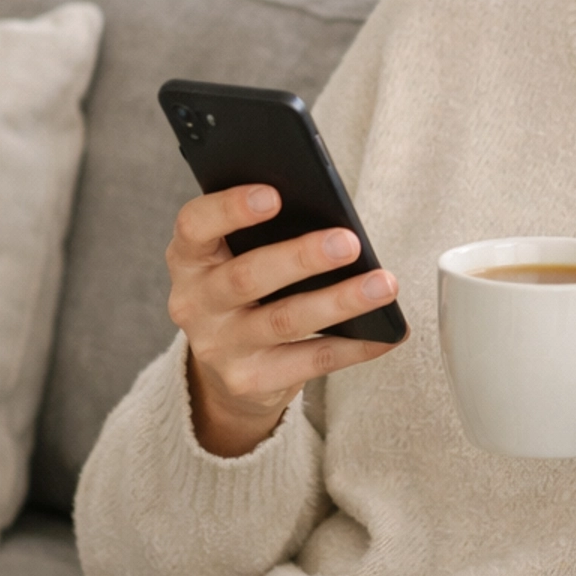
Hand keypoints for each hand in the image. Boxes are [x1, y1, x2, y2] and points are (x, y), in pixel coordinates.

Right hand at [166, 185, 402, 458]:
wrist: (225, 368)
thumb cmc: (245, 289)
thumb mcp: (236, 257)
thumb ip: (263, 235)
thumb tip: (333, 222)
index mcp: (189, 258)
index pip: (195, 226)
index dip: (230, 209)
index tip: (274, 195)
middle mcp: (195, 303)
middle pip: (247, 276)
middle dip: (301, 257)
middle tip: (348, 242)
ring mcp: (219, 347)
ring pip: (286, 320)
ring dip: (340, 301)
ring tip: (383, 284)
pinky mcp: (248, 381)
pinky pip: (310, 360)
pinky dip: (354, 346)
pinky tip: (387, 333)